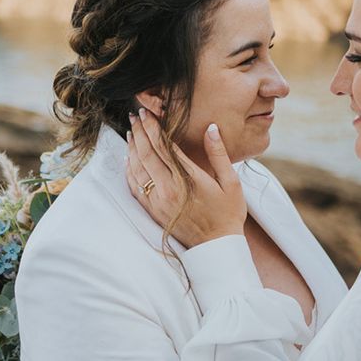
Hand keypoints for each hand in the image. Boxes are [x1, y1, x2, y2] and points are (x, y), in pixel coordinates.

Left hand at [125, 108, 246, 247]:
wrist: (217, 247)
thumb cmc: (228, 213)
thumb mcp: (231, 182)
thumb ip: (218, 154)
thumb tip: (211, 128)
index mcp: (188, 179)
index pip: (164, 147)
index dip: (153, 128)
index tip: (147, 113)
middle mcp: (169, 189)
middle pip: (147, 154)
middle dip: (140, 132)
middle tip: (135, 116)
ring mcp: (158, 201)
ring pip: (138, 169)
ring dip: (132, 148)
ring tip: (131, 132)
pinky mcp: (153, 211)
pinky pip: (136, 187)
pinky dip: (130, 170)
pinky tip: (129, 159)